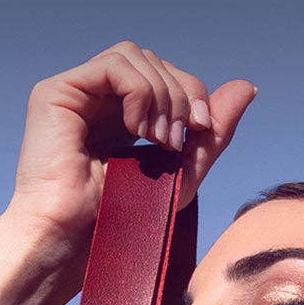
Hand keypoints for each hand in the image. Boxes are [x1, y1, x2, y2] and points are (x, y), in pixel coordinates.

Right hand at [11, 41, 256, 255]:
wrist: (76, 247)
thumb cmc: (119, 226)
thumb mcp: (180, 177)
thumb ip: (210, 134)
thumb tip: (248, 87)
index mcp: (119, 116)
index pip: (163, 77)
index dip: (190, 93)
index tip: (202, 129)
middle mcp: (94, 99)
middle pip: (152, 61)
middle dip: (179, 94)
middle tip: (178, 141)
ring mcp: (74, 94)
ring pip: (134, 56)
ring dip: (161, 95)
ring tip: (159, 141)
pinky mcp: (56, 93)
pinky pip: (114, 66)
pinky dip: (140, 91)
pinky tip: (139, 129)